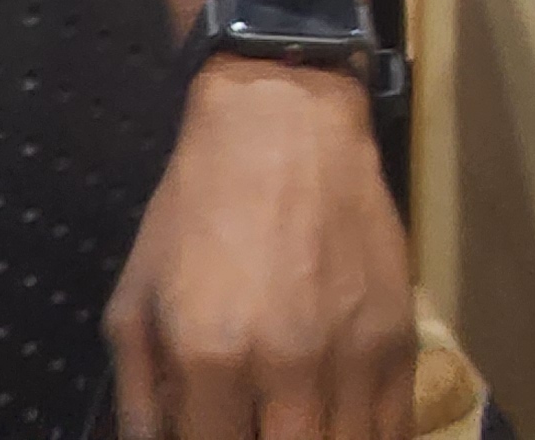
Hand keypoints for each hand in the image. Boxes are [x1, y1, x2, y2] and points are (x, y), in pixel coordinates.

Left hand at [107, 63, 413, 439]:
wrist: (285, 125)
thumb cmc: (196, 211)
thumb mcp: (134, 303)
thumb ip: (141, 400)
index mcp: (211, 357)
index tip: (214, 431)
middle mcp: (288, 363)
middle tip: (256, 428)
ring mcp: (354, 350)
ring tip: (298, 426)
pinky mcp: (400, 331)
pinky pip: (397, 424)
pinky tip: (345, 430)